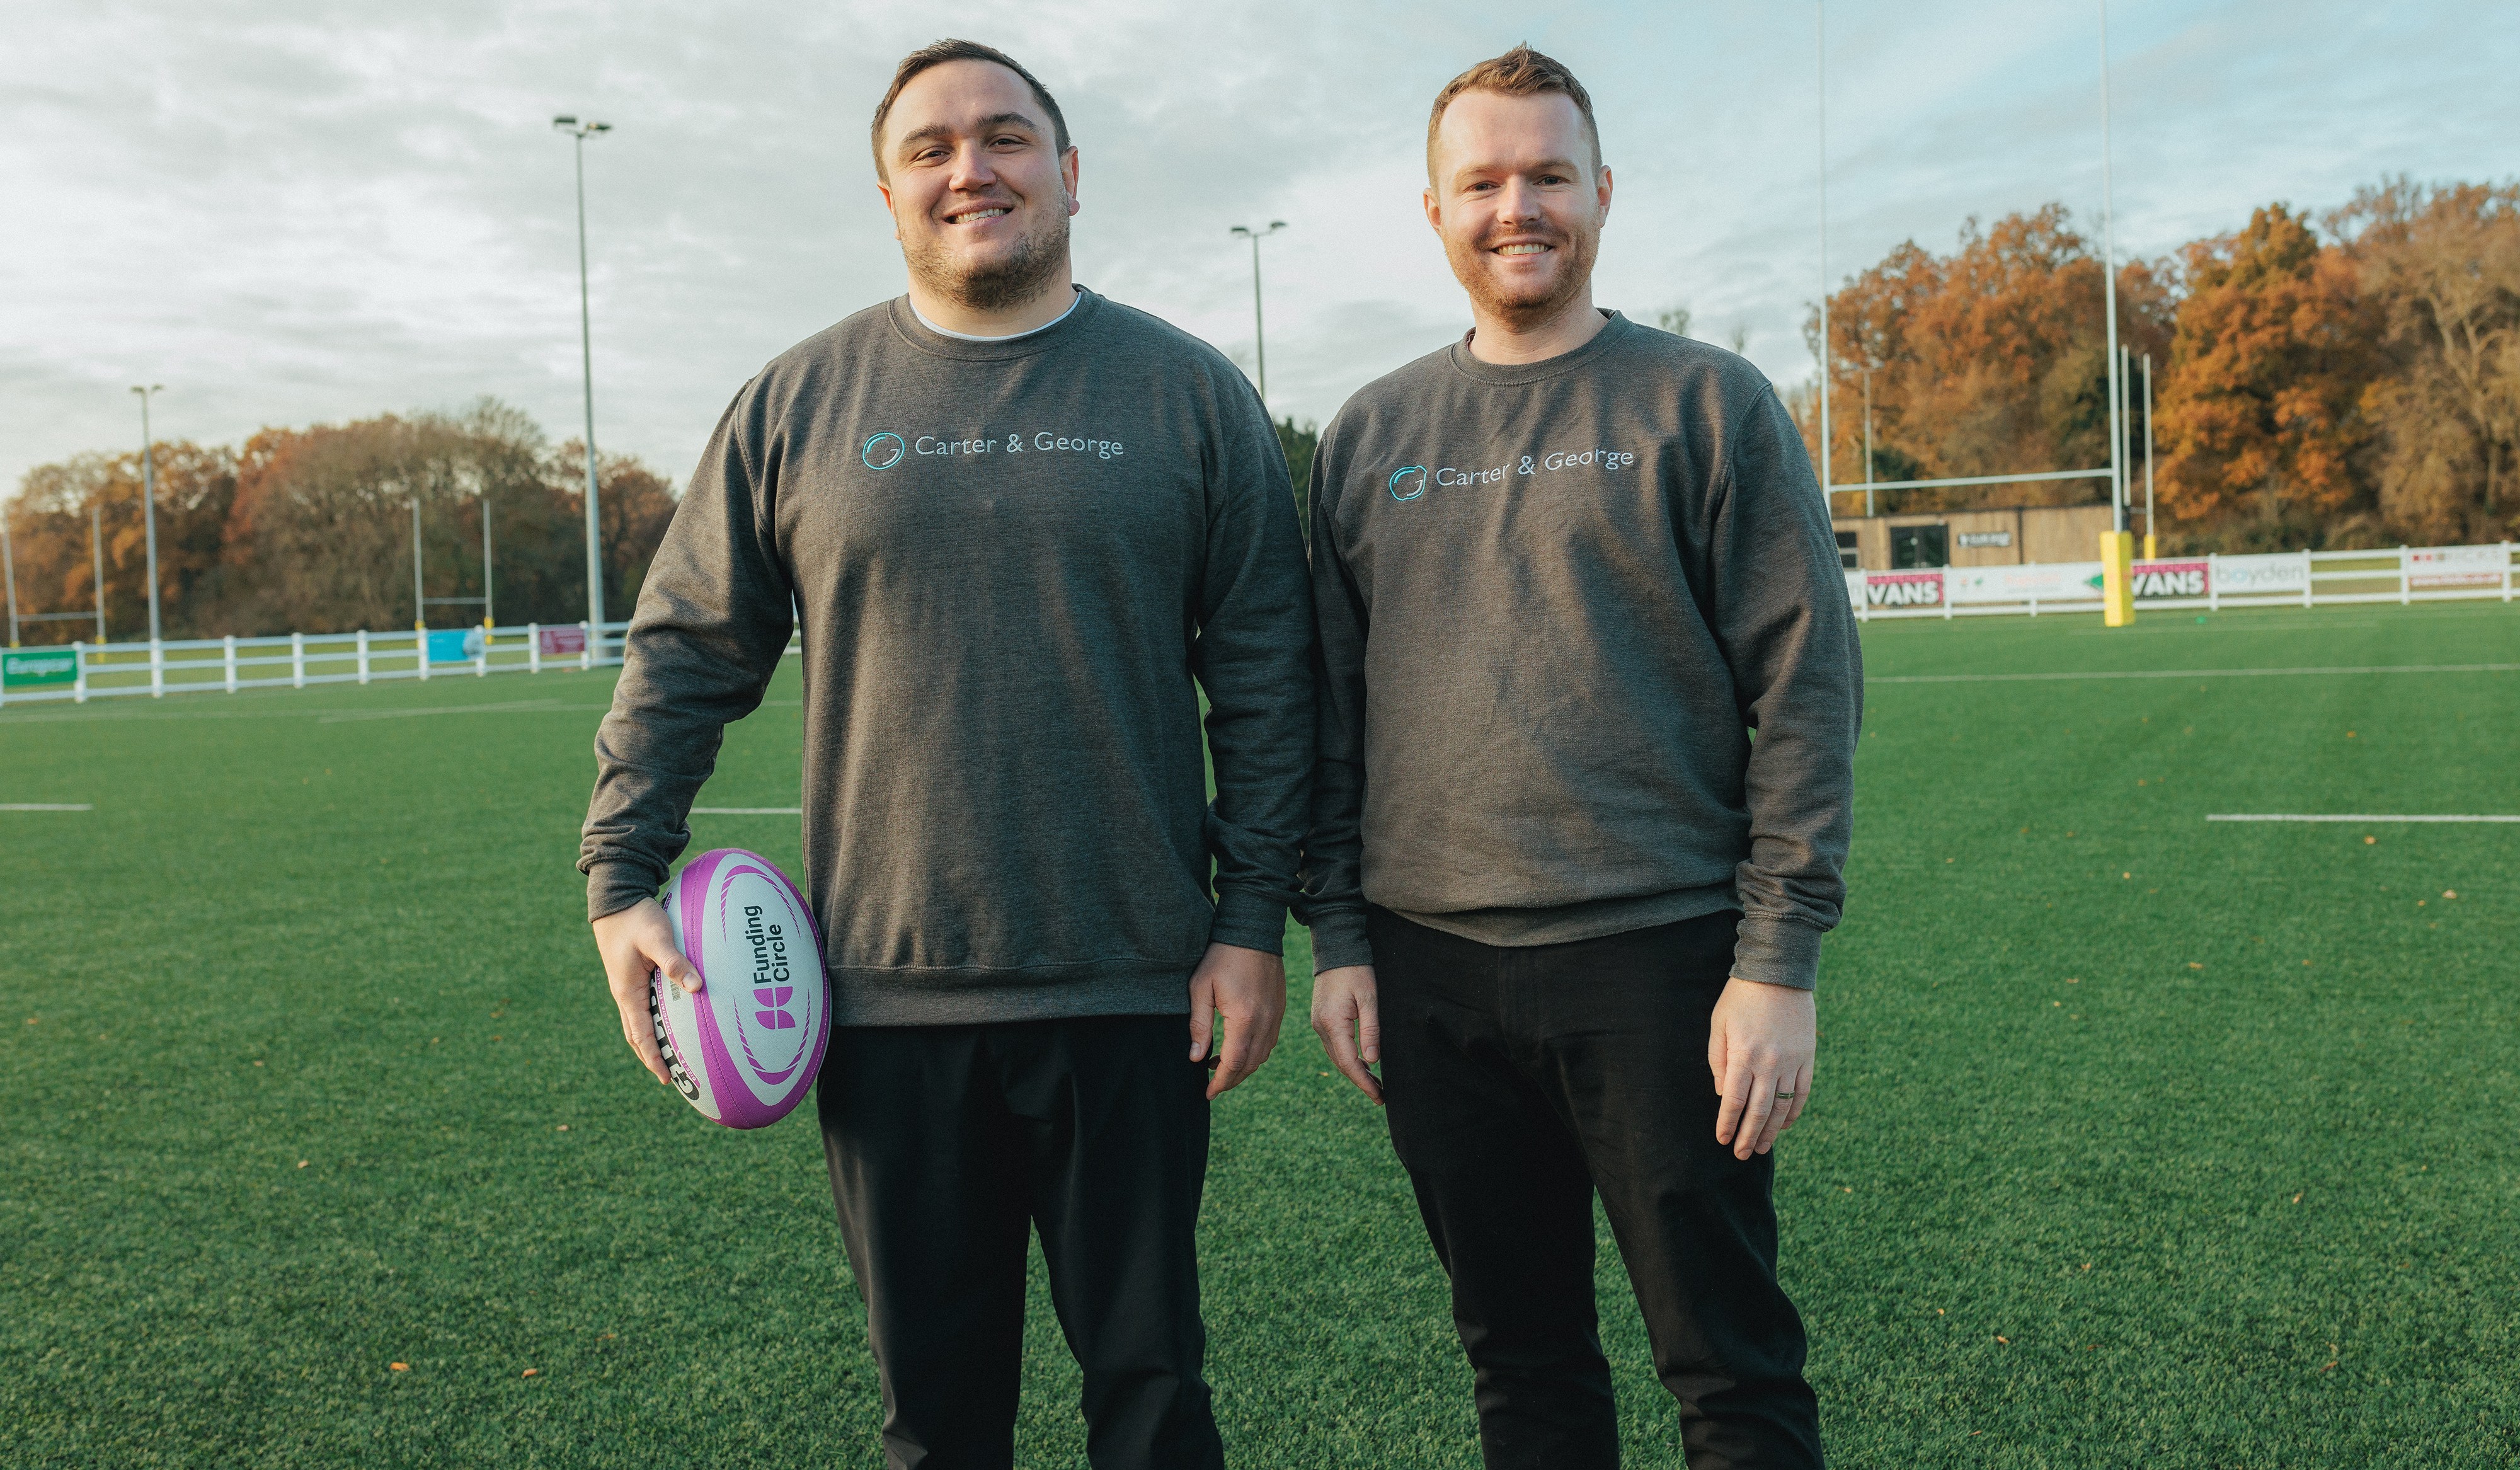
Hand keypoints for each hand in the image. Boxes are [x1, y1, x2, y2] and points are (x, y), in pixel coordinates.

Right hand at [592, 897, 701, 1085]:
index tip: (666, 1079)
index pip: (641, 1035)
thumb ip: (676, 963)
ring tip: (671, 1056)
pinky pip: (643, 1007)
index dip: (653, 1058)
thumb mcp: (657, 938)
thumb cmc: (636, 917)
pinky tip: (672, 1020)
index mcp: (628, 991)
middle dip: (652, 1057)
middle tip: (671, 1077)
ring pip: (639, 1022)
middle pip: (637, 1036)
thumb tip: (698, 987)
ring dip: (652, 1041)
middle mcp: (625, 993)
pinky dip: (654, 1021)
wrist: (615, 899)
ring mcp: (627, 985)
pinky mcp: (633, 975)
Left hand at [1188, 942, 1286, 1099]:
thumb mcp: (1201, 988)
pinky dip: (1255, 1054)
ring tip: (1221, 1068)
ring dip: (1243, 1068)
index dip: (1221, 1081)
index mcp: (1244, 1018)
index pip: (1234, 1062)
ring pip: (1262, 1056)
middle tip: (1213, 1087)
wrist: (1253, 932)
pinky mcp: (1280, 1009)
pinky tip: (1239, 1049)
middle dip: (1232, 1080)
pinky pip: (1269, 1042)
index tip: (1208, 1093)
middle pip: (1250, 1064)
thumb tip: (1196, 1058)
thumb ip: (1199, 1025)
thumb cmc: (1222, 957)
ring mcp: (1276, 1016)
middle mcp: (1265, 1022)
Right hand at [1309, 964, 1381, 1102]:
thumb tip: (1373, 1059)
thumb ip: (1371, 1029)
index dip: (1364, 1082)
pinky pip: (1334, 1046)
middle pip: (1341, 1063)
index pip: (1349, 1062)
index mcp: (1332, 1023)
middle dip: (1361, 1081)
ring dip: (1355, 1071)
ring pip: (1337, 1057)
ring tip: (1375, 1084)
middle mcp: (1321, 1027)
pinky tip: (1362, 1062)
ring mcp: (1318, 1024)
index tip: (1379, 1096)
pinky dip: (1348, 1058)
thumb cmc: (1356, 970)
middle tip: (1380, 1096)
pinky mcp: (1321, 1019)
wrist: (1336, 950)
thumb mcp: (1369, 998)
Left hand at [1708, 976, 1815, 1160]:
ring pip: (1781, 1106)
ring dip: (1771, 1131)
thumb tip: (1724, 1095)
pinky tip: (1784, 1125)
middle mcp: (1769, 1063)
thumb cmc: (1741, 998)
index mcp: (1743, 1055)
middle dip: (1748, 1136)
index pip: (1734, 1101)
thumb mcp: (1719, 1025)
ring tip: (1761, 1147)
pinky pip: (1802, 1092)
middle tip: (1741, 1154)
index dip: (1728, 1124)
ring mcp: (1791, 1061)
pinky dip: (1793, 1112)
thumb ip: (1718, 1061)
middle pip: (1758, 1110)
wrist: (1779, 973)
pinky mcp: (1807, 1057)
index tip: (1722, 1139)